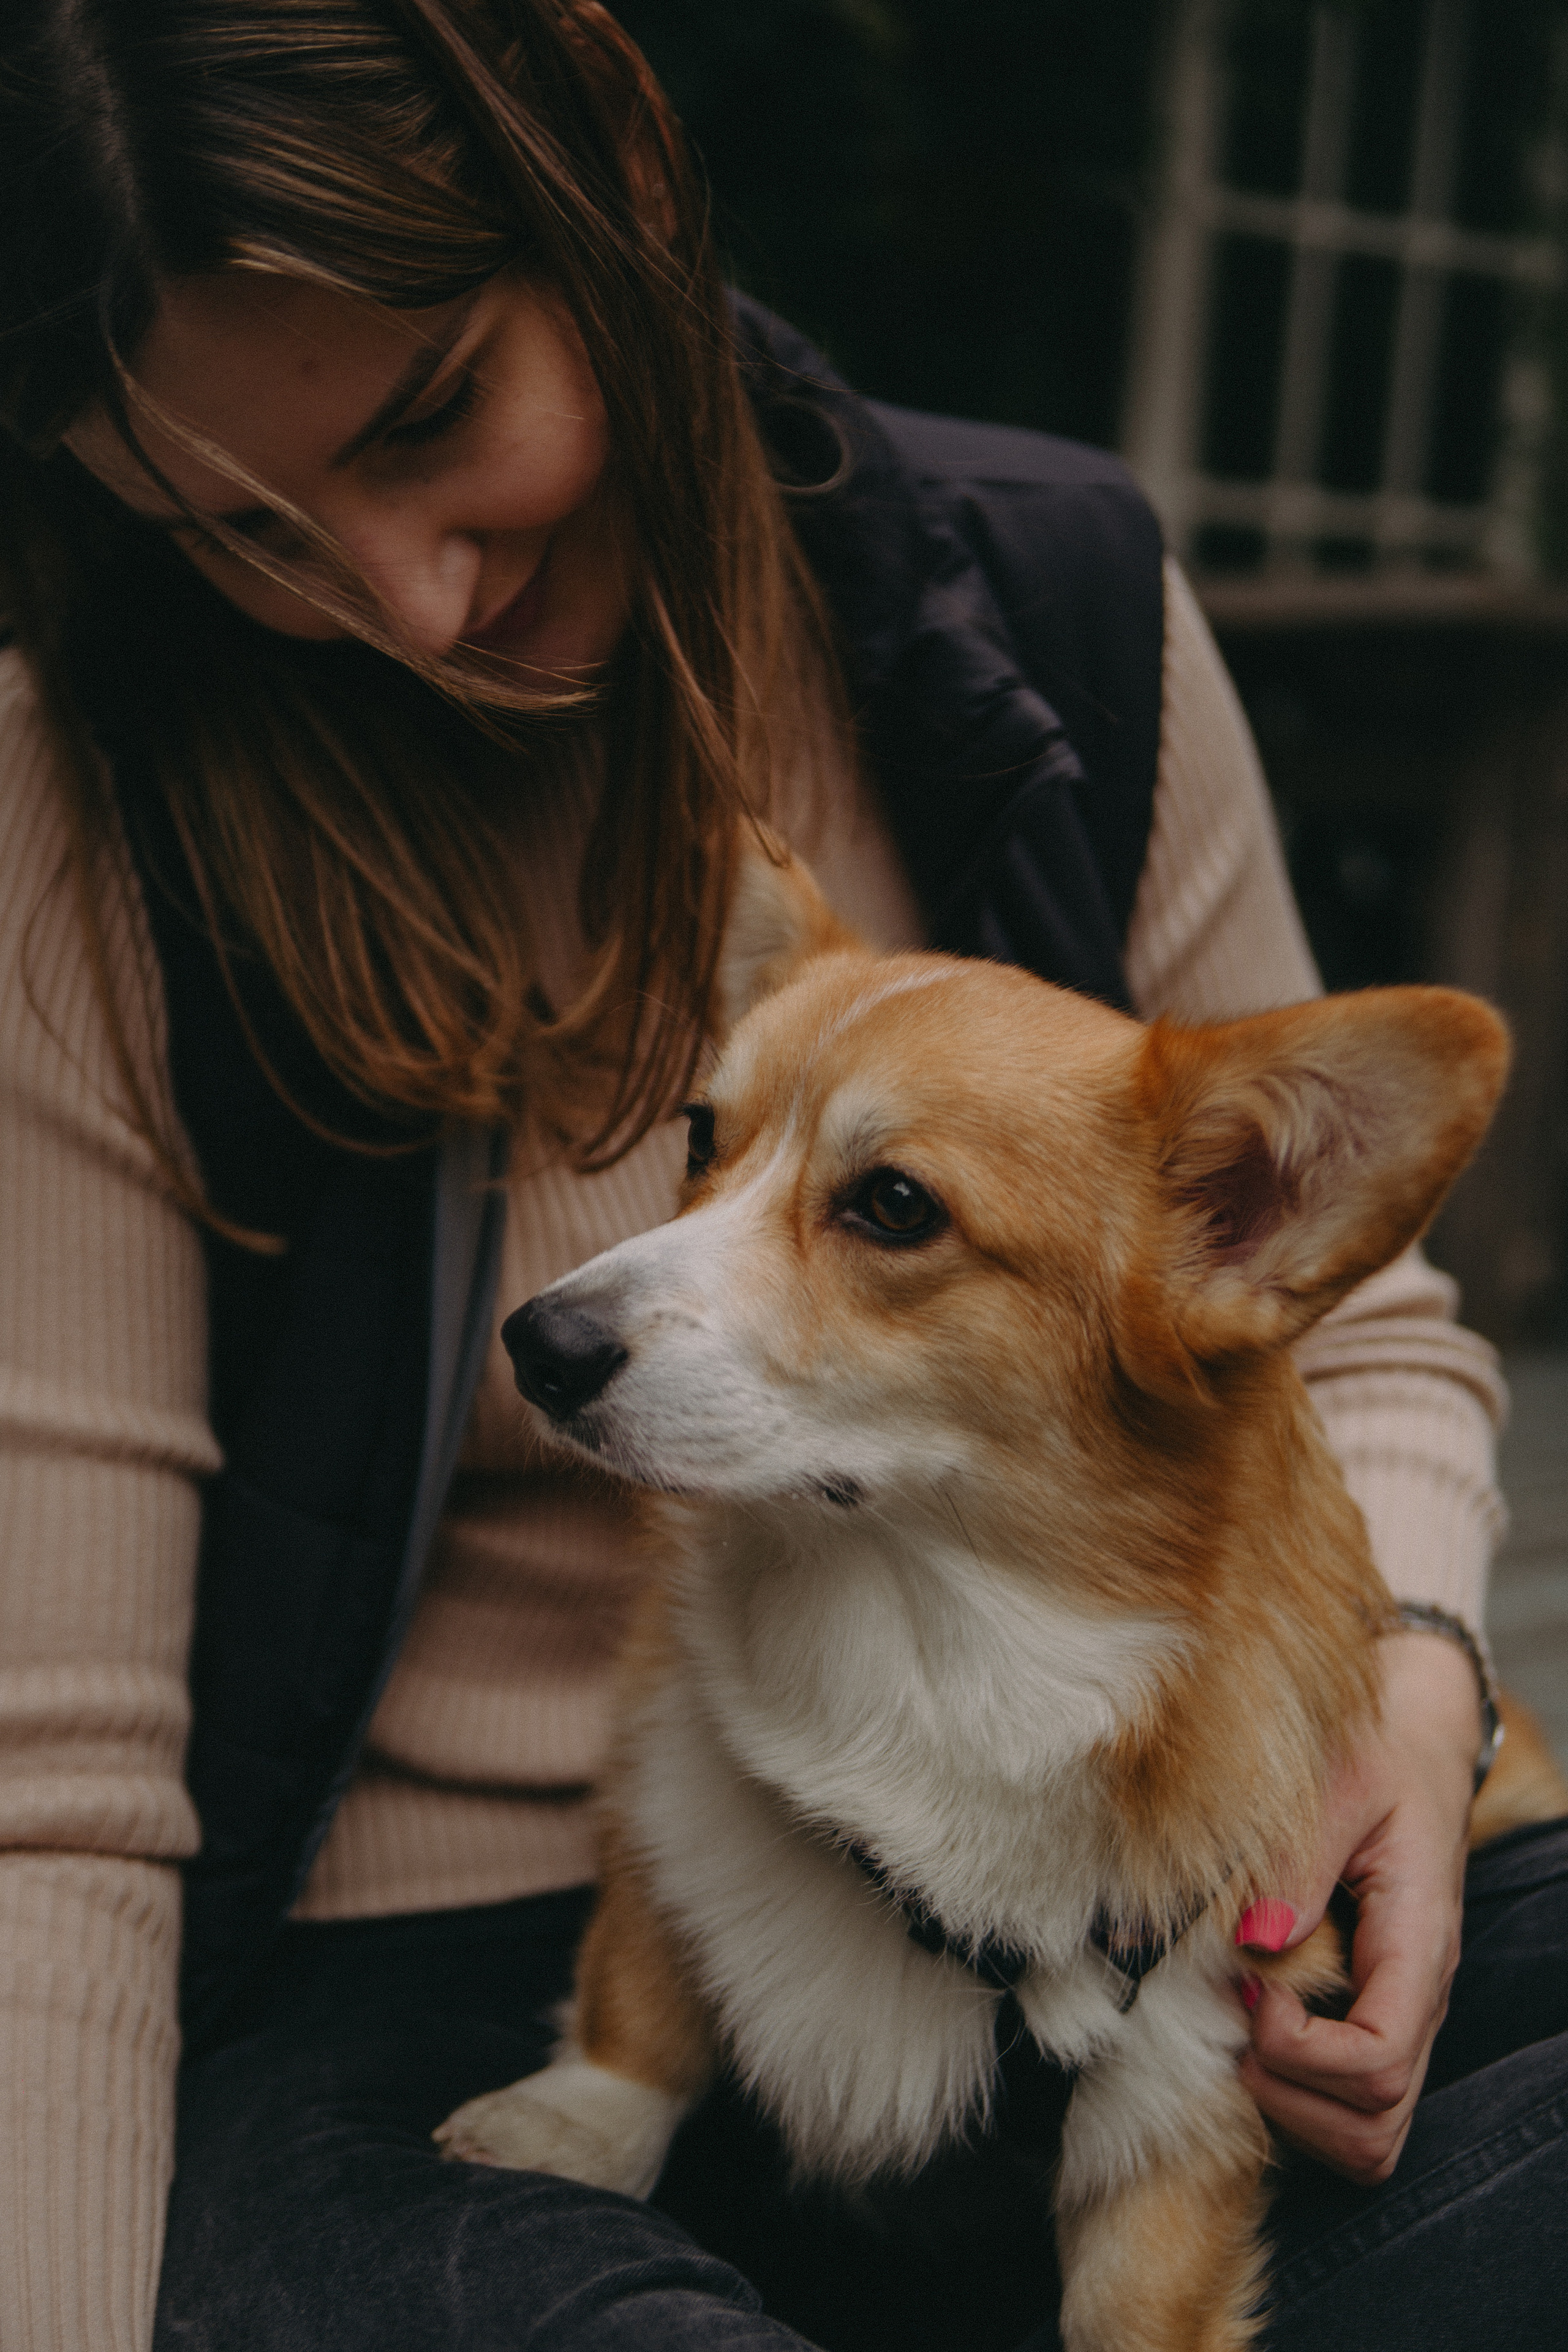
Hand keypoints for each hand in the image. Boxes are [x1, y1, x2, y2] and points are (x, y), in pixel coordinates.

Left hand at [1236, 1630, 1479, 2183]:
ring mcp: (1403, 2010)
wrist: (1419, 1735)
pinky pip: (1354, 2100)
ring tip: (1244, 2024)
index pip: (1379, 2064)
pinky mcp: (1378, 2007)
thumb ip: (1295, 1860)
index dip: (1301, 2054)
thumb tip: (1248, 1941)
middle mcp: (1419, 1995)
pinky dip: (1300, 2090)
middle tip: (1236, 2020)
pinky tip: (1257, 2019)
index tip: (1249, 1990)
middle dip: (1292, 2096)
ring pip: (1370, 2132)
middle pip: (1377, 2125)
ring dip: (1294, 2104)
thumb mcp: (1339, 1782)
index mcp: (1418, 1944)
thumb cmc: (1379, 1752)